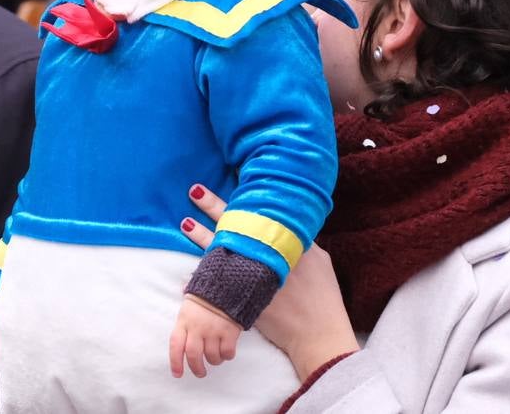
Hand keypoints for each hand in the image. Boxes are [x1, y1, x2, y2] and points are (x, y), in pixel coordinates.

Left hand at [169, 294, 240, 378]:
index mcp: (184, 320)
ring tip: (215, 358)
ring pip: (212, 356)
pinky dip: (227, 356)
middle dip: (196, 368)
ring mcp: (214, 329)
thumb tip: (183, 324)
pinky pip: (227, 352)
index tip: (178, 374)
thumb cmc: (205, 297)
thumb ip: (183, 320)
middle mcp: (198, 327)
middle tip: (200, 373)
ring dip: (214, 361)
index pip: (175, 345)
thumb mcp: (188, 304)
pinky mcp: (230, 331)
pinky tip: (226, 352)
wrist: (228, 283)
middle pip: (193, 355)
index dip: (175, 362)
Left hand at [181, 184, 357, 381]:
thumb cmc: (324, 297)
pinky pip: (219, 284)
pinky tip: (187, 273)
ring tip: (184, 222)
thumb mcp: (320, 261)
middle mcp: (266, 256)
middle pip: (236, 225)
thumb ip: (302, 242)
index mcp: (286, 242)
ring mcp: (252, 277)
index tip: (231, 175)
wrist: (317, 335)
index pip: (261, 212)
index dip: (245, 195)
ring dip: (202, 235)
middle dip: (215, 206)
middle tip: (194, 190)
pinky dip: (204, 276)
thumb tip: (292, 227)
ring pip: (222, 250)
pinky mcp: (242, 298)